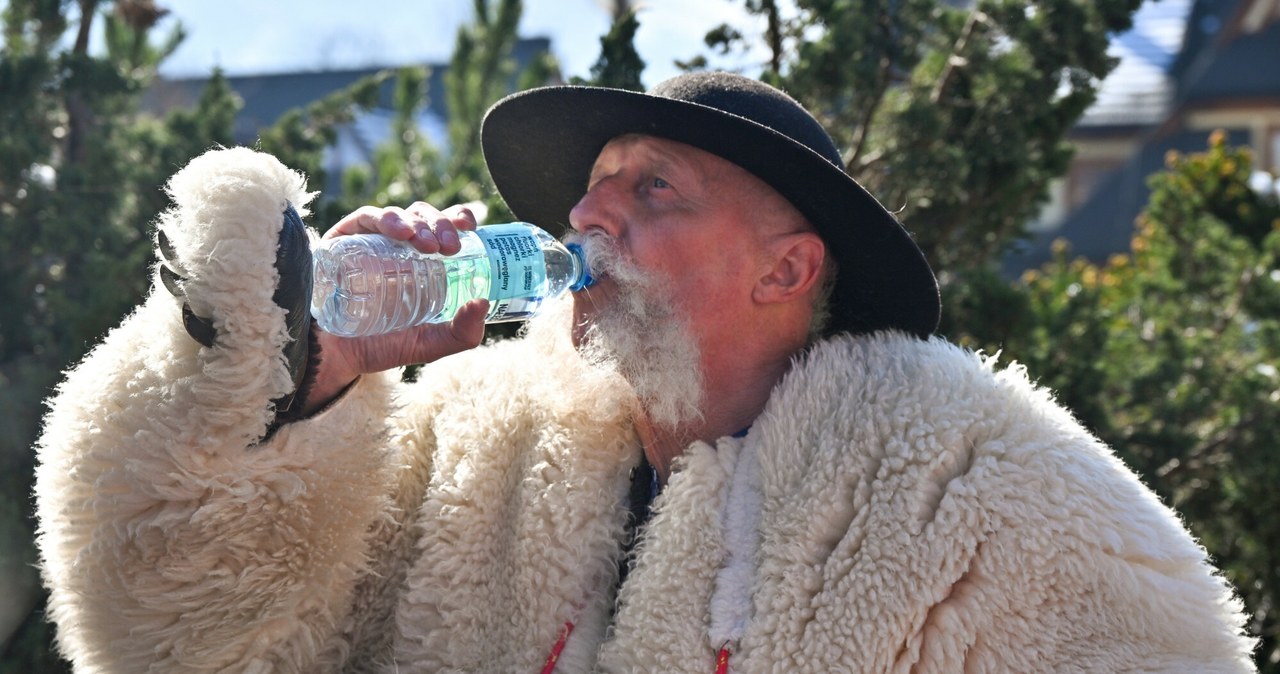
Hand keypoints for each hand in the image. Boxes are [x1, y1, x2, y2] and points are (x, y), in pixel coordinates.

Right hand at [302, 202, 489, 414]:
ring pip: (401, 214)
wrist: (334, 357)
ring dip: (419, 222)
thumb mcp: (428, 344)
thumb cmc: (380, 346)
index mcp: (424, 262)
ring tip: (428, 245)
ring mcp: (372, 240)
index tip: (471, 226)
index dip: (459, 218)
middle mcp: (399, 246)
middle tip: (451, 247)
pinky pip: (367, 217)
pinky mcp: (344, 238)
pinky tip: (401, 233)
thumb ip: (461, 334)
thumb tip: (484, 303)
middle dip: (442, 224)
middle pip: (426, 217)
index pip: (446, 228)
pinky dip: (386, 219)